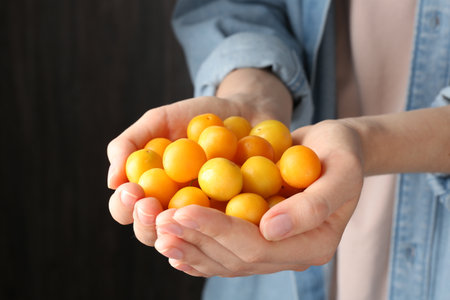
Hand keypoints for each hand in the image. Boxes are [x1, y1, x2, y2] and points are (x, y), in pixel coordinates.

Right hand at [106, 68, 292, 246]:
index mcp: (150, 192)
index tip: (131, 191)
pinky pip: (225, 236)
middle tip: (150, 206)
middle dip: (145, 223)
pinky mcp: (235, 223)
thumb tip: (112, 180)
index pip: (126, 208)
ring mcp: (204, 220)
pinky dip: (218, 236)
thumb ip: (130, 143)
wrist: (245, 111)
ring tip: (177, 215)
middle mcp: (173, 211)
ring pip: (185, 241)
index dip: (124, 205)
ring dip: (176, 233)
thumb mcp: (160, 120)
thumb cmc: (198, 116)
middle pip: (151, 233)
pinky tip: (214, 229)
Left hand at [153, 120, 363, 275]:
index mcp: (312, 244)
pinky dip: (195, 246)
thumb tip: (271, 229)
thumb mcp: (341, 171)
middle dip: (194, 239)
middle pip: (234, 258)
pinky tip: (170, 241)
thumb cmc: (341, 154)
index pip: (257, 246)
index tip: (182, 210)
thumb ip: (315, 204)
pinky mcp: (255, 236)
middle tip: (158, 221)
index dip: (217, 230)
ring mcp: (271, 249)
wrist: (334, 151)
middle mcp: (288, 254)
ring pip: (222, 259)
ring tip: (155, 231)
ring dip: (187, 246)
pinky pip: (221, 249)